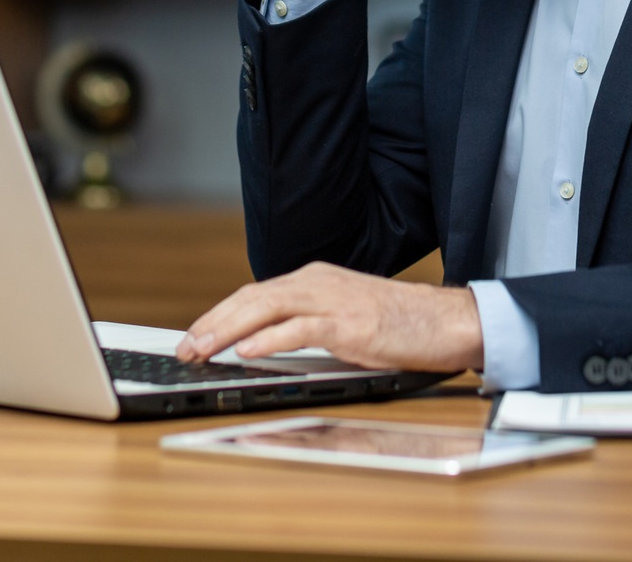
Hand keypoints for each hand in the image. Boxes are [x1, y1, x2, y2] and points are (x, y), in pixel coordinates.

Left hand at [176, 261, 483, 372]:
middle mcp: (317, 283)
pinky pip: (300, 329)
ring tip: (202, 349)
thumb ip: (305, 325)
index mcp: (313, 280)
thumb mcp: (342, 318)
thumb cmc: (399, 323)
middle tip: (184, 348)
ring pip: (267, 308)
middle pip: (251, 298)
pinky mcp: (350, 324)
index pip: (253, 295)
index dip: (218, 316)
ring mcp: (333, 301)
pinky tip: (248, 350)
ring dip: (229, 331)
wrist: (447, 320)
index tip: (193, 337)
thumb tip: (262, 345)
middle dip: (212, 323)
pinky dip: (270, 338)